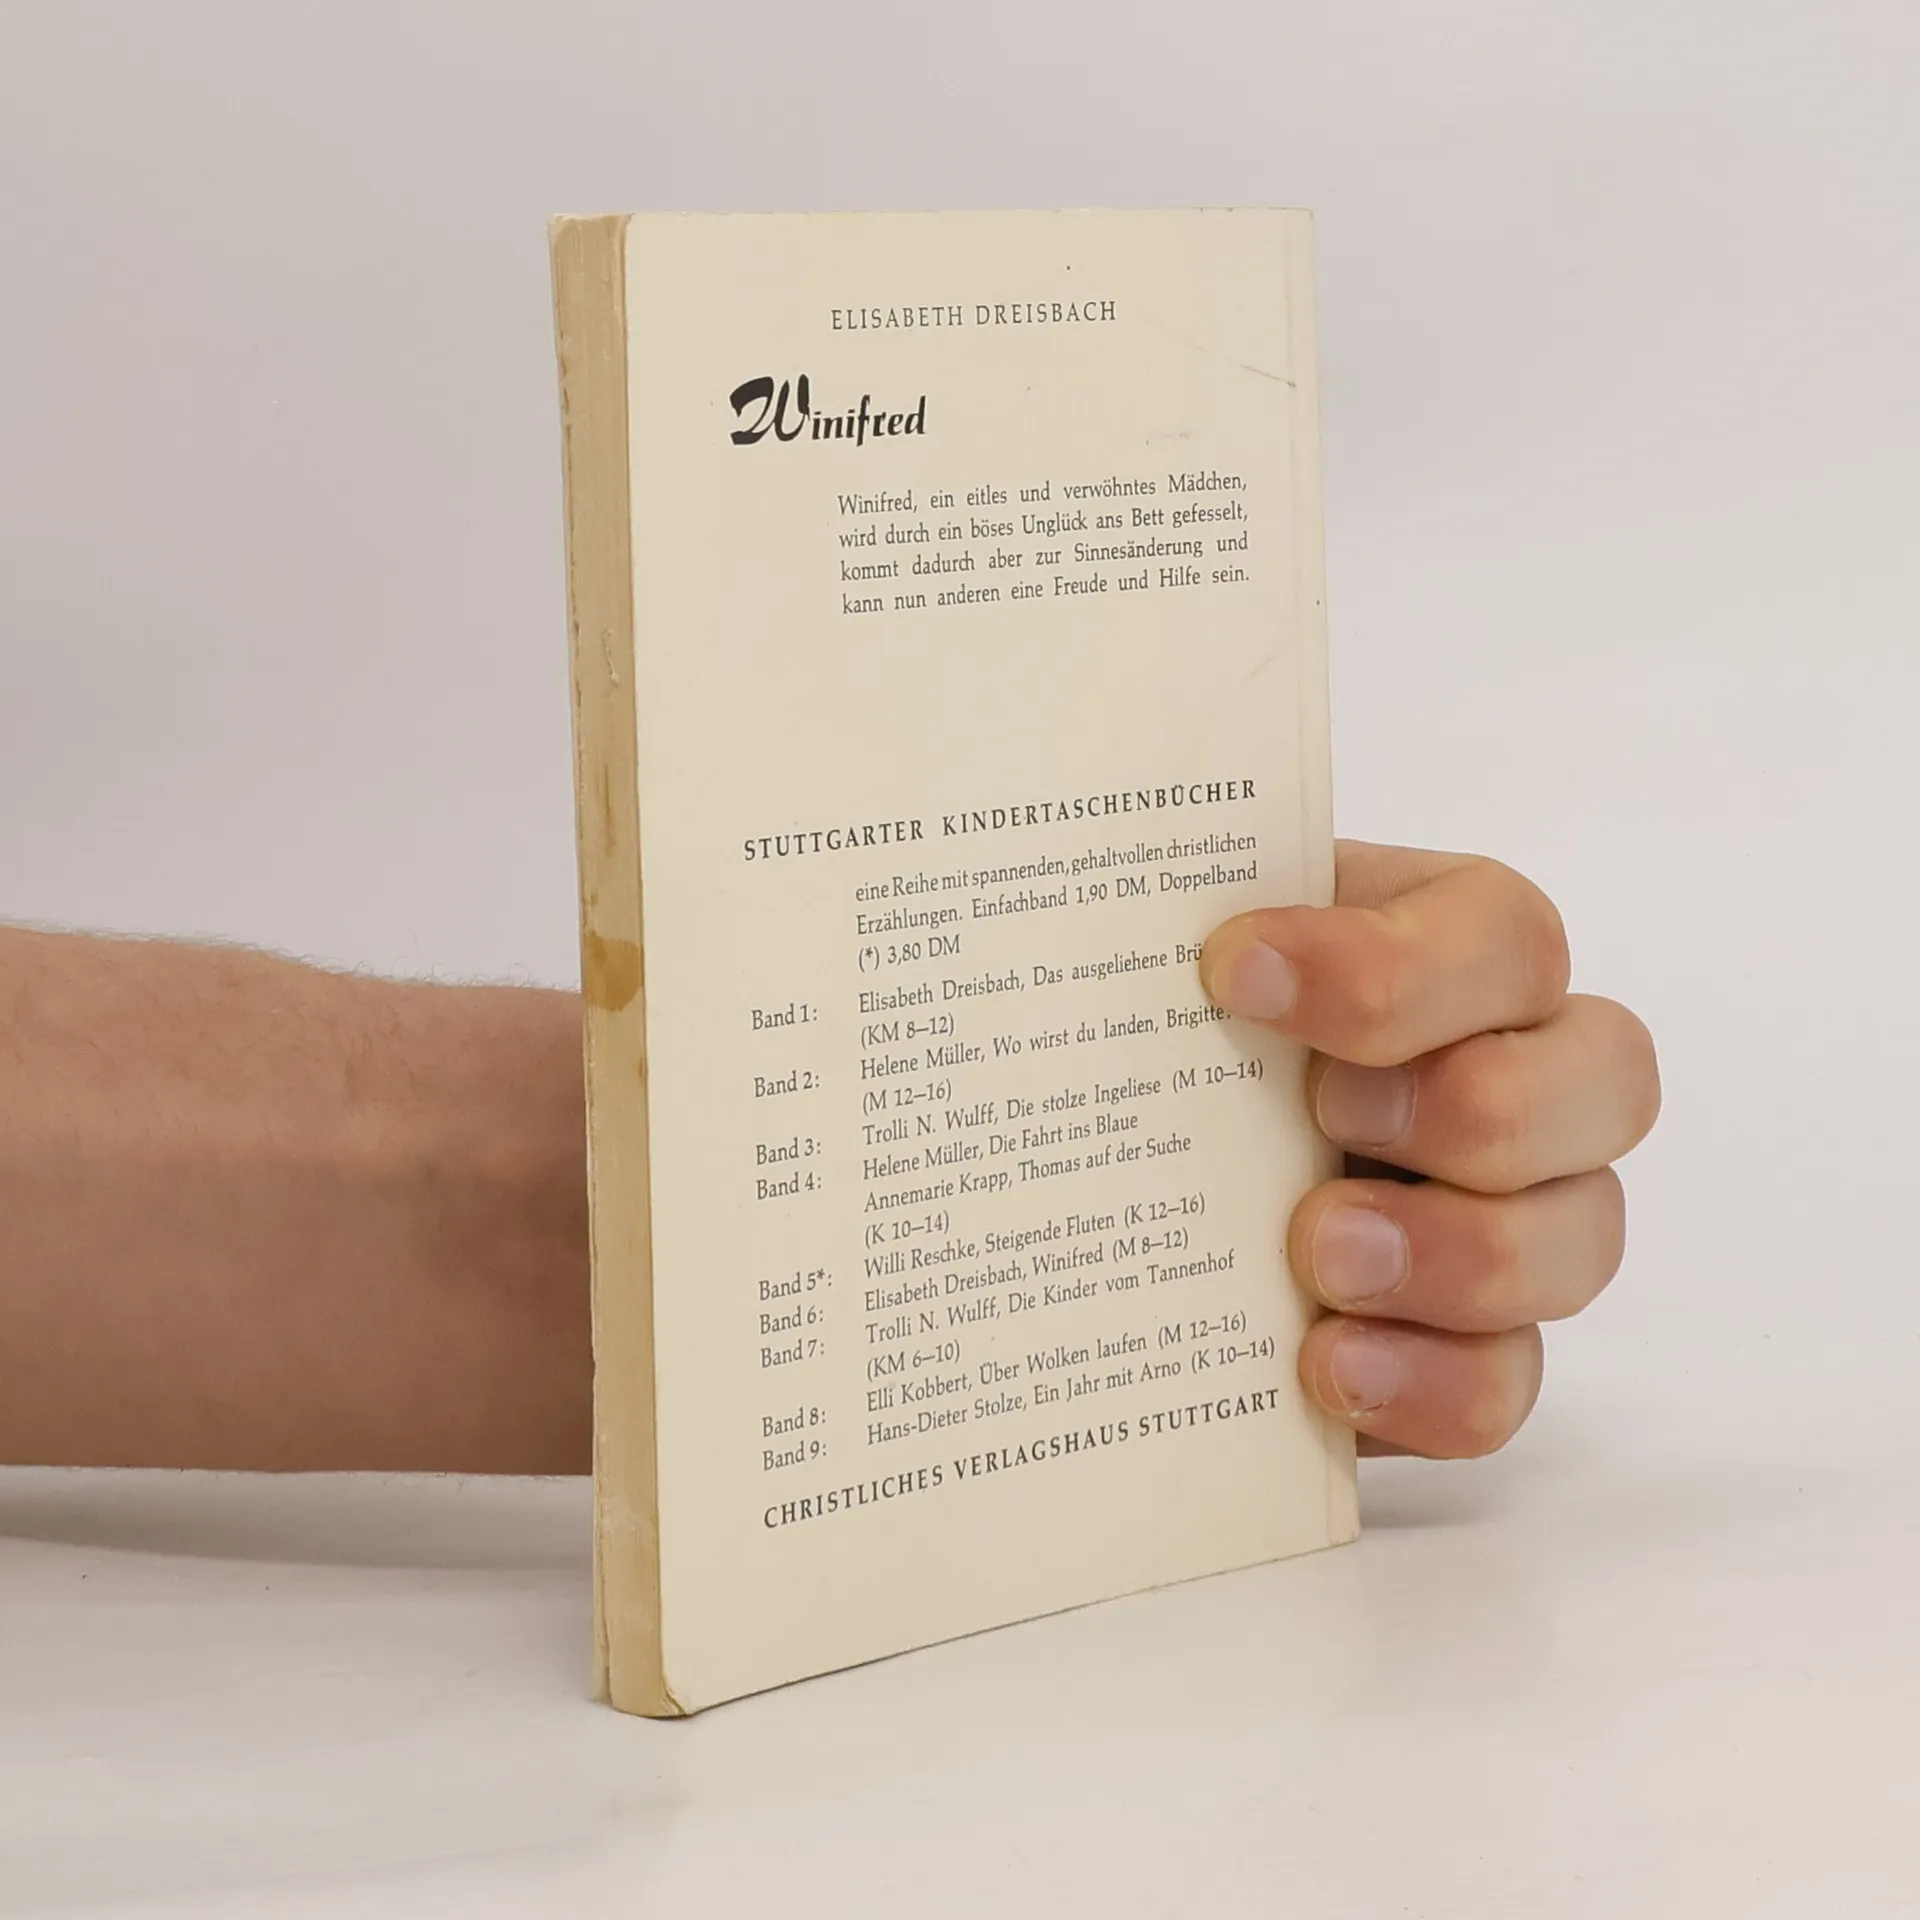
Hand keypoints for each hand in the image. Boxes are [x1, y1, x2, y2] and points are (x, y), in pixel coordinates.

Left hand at [1199, 842, 1658, 1458]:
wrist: (1145, 1170)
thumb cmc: (1174, 1020)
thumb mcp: (1174, 952)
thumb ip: (1166, 932)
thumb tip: (1124, 937)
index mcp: (1452, 945)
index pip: (1500, 934)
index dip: (1391, 964)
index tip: (1232, 974)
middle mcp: (1520, 1071)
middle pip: (1608, 1076)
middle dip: (1475, 1105)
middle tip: (1326, 1118)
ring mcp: (1518, 1217)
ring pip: (1580, 1239)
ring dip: (1456, 1252)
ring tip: (1316, 1258)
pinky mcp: (1469, 1349)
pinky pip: (1506, 1382)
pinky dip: (1427, 1381)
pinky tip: (1324, 1365)